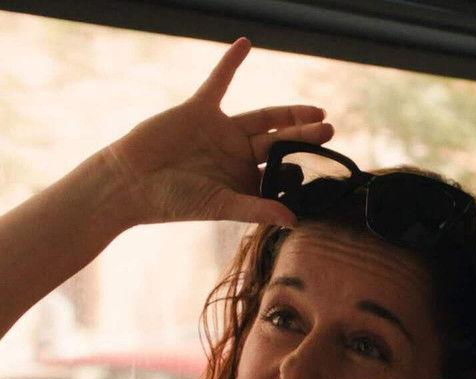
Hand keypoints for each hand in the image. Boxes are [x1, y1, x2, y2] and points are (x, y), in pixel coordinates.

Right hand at [105, 37, 333, 227]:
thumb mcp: (220, 206)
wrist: (129, 182)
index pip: (281, 170)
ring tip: (316, 110)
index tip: (327, 165)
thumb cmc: (173, 201)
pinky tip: (245, 44)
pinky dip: (231, 64)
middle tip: (330, 129)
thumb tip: (294, 221)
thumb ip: (257, 209)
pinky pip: (219, 82)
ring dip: (288, 112)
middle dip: (305, 136)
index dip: (303, 166)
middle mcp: (238, 154)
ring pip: (263, 118)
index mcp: (245, 179)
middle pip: (280, 141)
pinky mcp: (200, 110)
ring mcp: (221, 131)